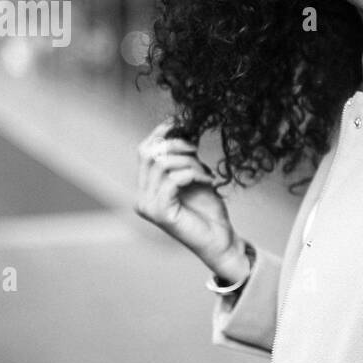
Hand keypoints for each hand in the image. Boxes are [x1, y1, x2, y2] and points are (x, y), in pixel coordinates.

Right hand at [134, 118, 248, 280]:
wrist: (220, 240)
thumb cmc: (209, 211)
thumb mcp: (196, 176)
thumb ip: (185, 157)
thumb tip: (183, 129)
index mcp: (147, 188)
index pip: (144, 151)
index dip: (161, 133)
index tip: (180, 122)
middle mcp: (142, 197)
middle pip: (149, 153)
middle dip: (175, 145)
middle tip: (196, 149)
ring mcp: (148, 206)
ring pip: (162, 165)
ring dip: (190, 163)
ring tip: (206, 173)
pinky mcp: (160, 213)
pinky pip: (173, 179)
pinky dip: (193, 174)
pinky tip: (207, 182)